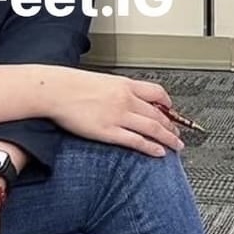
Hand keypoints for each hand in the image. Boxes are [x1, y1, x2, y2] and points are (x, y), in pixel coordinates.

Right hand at [51, 73, 184, 156]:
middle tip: (178, 133)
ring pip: (153, 128)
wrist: (55, 90)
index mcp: (124, 84)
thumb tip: (119, 97)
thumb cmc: (70, 85)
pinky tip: (159, 152)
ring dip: (168, 138)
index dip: (168, 104)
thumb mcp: (99, 81)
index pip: (156, 93)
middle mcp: (126, 99)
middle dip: (172, 125)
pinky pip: (137, 141)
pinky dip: (151, 147)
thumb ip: (114, 90)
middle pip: (158, 113)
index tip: (172, 111)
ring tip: (176, 145)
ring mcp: (119, 116)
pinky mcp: (109, 131)